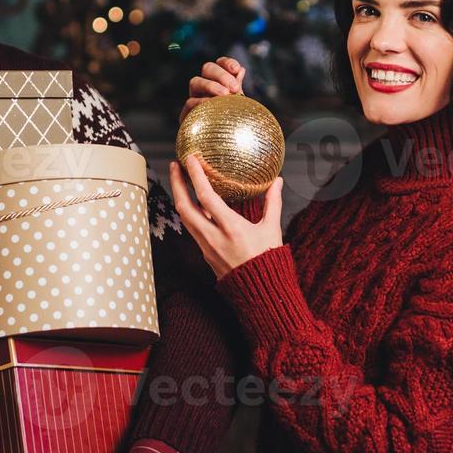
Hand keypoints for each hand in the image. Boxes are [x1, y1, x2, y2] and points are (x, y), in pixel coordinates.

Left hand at [169, 154, 283, 278]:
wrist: (261, 293)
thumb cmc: (268, 261)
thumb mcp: (272, 230)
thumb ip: (273, 203)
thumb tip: (277, 182)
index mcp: (231, 228)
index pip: (206, 197)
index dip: (196, 175)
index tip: (191, 159)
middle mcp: (214, 237)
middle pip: (184, 207)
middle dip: (177, 184)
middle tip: (175, 166)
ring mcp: (206, 247)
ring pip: (185, 219)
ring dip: (180, 198)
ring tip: (180, 181)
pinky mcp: (205, 254)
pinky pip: (193, 229)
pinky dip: (190, 213)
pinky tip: (193, 204)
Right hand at [182, 56, 245, 120]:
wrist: (224, 148)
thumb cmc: (234, 124)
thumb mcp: (240, 105)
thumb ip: (238, 88)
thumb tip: (240, 70)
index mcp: (218, 81)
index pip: (220, 64)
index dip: (226, 62)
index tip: (236, 69)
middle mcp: (205, 87)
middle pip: (207, 68)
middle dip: (220, 74)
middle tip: (233, 88)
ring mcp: (194, 98)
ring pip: (195, 81)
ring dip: (210, 85)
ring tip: (225, 95)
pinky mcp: (187, 114)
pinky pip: (190, 103)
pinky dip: (201, 102)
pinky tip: (212, 105)